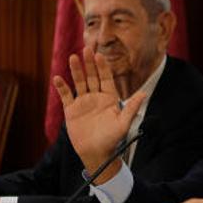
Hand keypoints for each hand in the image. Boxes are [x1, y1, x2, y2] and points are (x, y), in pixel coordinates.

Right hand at [52, 47, 145, 182]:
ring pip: (79, 83)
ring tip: (73, 57)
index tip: (100, 55)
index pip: (106, 78)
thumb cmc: (112, 139)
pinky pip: (66, 96)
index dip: (103, 67)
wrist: (96, 153)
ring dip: (76, 71)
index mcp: (110, 99)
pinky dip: (62, 87)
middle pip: (92, 77)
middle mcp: (96, 97)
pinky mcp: (71, 110)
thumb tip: (144, 94)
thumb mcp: (123, 123)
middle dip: (89, 64)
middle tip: (86, 49)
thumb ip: (132, 108)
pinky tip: (58, 78)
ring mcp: (83, 102)